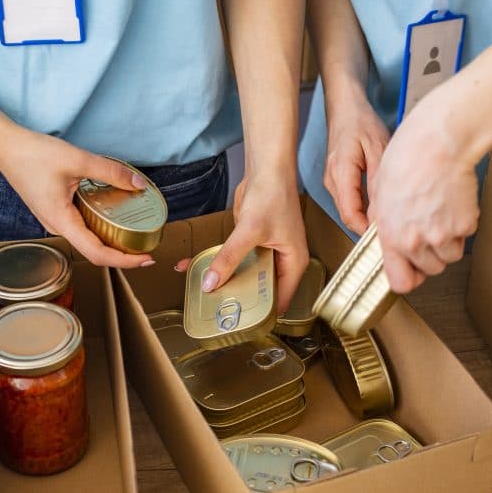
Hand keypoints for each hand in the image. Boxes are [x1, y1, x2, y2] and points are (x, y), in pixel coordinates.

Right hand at [0, 130, 155, 267]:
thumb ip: (110, 172)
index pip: (97, 254)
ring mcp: (55, 220)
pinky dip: (100, 224)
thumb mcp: (78, 159)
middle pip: (94, 251)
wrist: (6, 147)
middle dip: (122, 253)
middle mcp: (57, 227)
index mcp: (62, 222)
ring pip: (88, 238)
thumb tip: (138, 184)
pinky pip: (81, 225)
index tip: (145, 258)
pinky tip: (113, 212)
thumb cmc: (33, 154)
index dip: (124, 261)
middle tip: (146, 245)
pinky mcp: (55, 211)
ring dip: (111, 239)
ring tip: (135, 231)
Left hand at [174, 172, 307, 314]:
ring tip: (205, 295)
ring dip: (226, 282)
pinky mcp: (251, 244)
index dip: (263, 313)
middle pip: (260, 290)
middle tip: (218, 312)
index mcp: (294, 264)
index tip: (242, 323)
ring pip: (245, 276)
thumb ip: (230, 257)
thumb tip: (212, 282)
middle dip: (240, 299)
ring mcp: (266, 253)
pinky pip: (234, 260)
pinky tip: (198, 269)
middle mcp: (282, 261)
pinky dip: (218, 264)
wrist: (267, 168)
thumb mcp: (251, 230)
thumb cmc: (274, 195)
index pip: (281, 300)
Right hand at [323, 95, 388, 234]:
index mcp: (341, 173)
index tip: (386, 235)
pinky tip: (380, 204)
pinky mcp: (336, 180)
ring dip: (366, 217)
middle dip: (368, 227)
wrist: (346, 108)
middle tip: (394, 230)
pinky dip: (363, 207)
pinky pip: (349, 200)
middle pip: (348, 215)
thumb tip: (382, 213)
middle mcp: (332, 180)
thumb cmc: (361, 122)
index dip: (366, 230)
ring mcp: (331, 181)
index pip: (349, 214)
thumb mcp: (379, 149)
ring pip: (348, 210)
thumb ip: (379, 182)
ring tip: (390, 218)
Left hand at [368, 93, 479, 293]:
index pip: (401, 281)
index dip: (409, 276)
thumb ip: (384, 222)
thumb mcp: (380, 193)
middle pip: (431, 269)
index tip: (412, 270)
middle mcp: (416, 241)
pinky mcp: (466, 224)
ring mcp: (443, 235)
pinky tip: (453, 203)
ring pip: (450, 256)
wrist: (438, 142)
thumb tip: (387, 236)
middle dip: (431, 254)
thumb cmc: (407, 157)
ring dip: (449, 242)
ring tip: (441, 215)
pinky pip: (466, 236)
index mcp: (391, 235)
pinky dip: (463, 224)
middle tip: (429, 231)